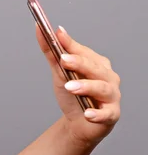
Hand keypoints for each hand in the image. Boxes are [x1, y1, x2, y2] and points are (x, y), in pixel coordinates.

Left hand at [36, 24, 120, 147]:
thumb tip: (43, 30)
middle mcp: (108, 77)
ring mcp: (111, 96)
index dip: (71, 45)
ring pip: (102, 88)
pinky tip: (88, 114)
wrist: (79, 124)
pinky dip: (97, 114)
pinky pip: (106, 114)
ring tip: (70, 87)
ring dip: (86, 87)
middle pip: (95, 68)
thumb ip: (52, 53)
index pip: (84, 52)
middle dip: (80, 64)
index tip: (57, 35)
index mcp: (97, 64)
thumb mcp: (60, 73)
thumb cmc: (73, 96)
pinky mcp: (111, 115)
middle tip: (64, 60)